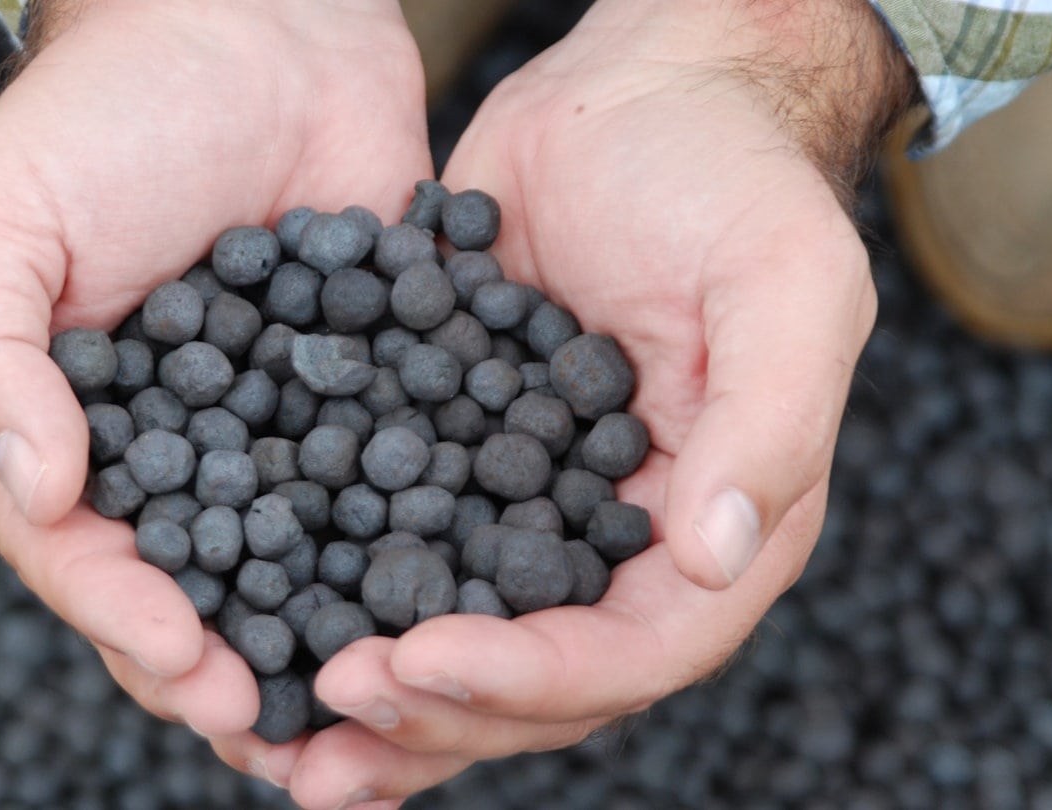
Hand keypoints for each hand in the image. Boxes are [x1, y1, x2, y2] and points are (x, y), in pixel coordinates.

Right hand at [0, 0, 431, 767]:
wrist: (252, 24)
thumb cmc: (103, 115)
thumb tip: (37, 490)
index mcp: (76, 438)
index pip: (88, 560)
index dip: (129, 622)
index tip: (188, 665)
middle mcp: (181, 457)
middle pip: (200, 593)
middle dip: (235, 673)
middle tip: (284, 742)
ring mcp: (282, 433)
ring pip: (305, 568)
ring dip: (332, 651)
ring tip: (376, 728)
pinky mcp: (377, 394)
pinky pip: (397, 486)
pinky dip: (422, 555)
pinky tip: (461, 612)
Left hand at [271, 1, 914, 804]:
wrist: (636, 94)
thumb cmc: (728, 176)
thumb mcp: (785, 283)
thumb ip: (765, 424)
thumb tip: (713, 558)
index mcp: (716, 524)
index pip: (635, 648)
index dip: (532, 677)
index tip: (420, 660)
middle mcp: (626, 542)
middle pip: (540, 677)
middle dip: (434, 709)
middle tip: (327, 706)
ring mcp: (537, 508)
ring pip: (463, 637)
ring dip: (380, 696)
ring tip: (282, 731)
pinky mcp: (461, 460)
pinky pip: (404, 549)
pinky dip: (340, 596)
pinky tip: (267, 618)